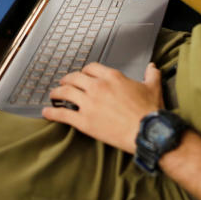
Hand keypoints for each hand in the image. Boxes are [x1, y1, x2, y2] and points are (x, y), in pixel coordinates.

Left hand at [44, 62, 162, 152]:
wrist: (147, 132)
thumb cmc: (150, 111)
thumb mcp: (153, 88)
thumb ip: (151, 75)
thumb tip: (152, 67)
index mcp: (112, 77)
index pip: (91, 68)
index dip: (84, 71)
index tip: (82, 75)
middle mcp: (98, 87)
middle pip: (75, 78)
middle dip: (67, 80)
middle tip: (64, 83)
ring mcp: (89, 104)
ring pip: (65, 93)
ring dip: (57, 93)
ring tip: (53, 95)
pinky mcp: (84, 121)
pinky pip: (63, 114)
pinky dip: (52, 113)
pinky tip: (47, 112)